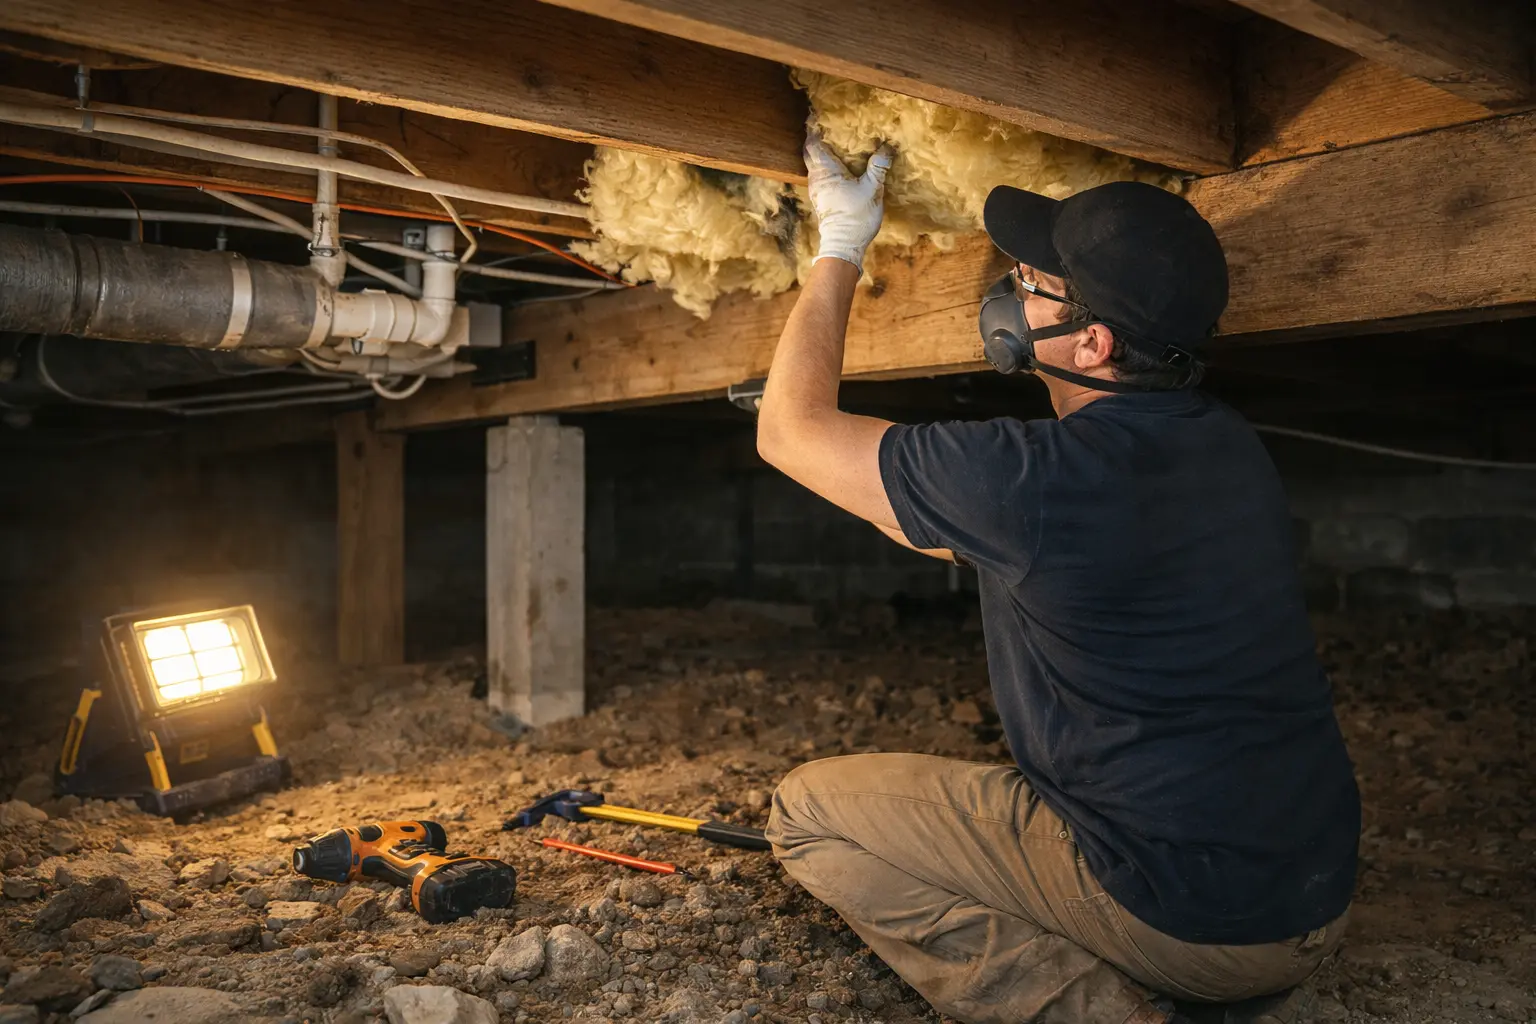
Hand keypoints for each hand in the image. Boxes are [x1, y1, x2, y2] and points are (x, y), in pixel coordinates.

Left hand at [804, 130, 892, 271]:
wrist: (844, 246)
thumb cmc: (856, 217)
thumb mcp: (872, 189)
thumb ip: (878, 167)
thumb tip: (887, 148)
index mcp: (825, 171)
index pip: (812, 143)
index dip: (814, 129)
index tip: (817, 116)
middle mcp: (816, 178)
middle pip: (810, 152)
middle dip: (815, 138)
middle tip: (827, 126)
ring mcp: (816, 190)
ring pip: (812, 165)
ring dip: (820, 153)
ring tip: (834, 143)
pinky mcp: (821, 199)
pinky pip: (818, 176)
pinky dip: (824, 167)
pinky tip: (838, 167)